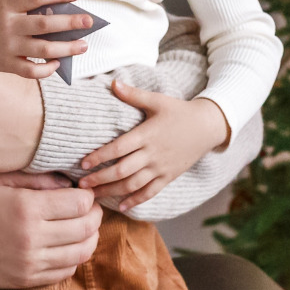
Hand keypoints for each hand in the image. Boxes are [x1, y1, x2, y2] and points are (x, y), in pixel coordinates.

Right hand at [0, 0, 94, 78]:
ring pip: (43, 50)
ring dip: (67, 48)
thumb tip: (57, 10)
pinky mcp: (5, 65)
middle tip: (88, 21)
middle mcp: (7, 27)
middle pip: (44, 25)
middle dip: (70, 22)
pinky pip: (31, 71)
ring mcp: (7, 48)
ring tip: (83, 45)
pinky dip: (47, 69)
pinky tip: (58, 63)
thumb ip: (23, 6)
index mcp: (5, 6)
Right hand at [0, 170, 101, 288]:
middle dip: (94, 215)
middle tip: (89, 208)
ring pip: (81, 253)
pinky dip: (73, 257)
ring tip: (83, 226)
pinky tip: (66, 245)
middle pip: (86, 228)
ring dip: (89, 238)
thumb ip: (35, 177)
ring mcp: (30, 263)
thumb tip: (68, 183)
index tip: (83, 192)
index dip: (88, 196)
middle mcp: (33, 239)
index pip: (80, 204)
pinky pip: (65, 272)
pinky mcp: (26, 280)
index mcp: (27, 208)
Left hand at [77, 81, 229, 211]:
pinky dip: (136, 201)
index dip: (99, 157)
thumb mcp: (157, 100)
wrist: (208, 127)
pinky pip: (150, 192)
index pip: (118, 149)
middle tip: (81, 185)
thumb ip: (134, 95)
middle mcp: (152, 154)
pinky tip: (121, 206)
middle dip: (100, 179)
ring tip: (94, 196)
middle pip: (122, 171)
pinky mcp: (169, 177)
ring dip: (112, 191)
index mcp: (146, 135)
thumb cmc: (179, 111)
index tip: (83, 164)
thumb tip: (113, 82)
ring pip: (133, 184)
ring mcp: (161, 168)